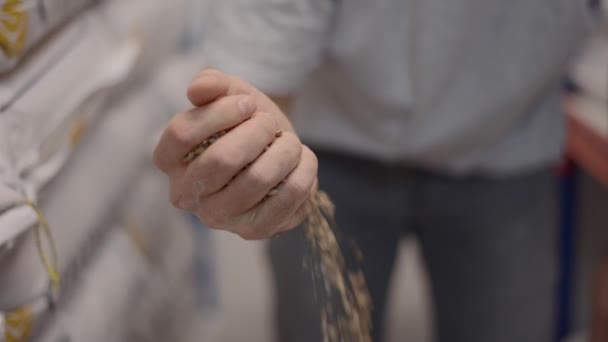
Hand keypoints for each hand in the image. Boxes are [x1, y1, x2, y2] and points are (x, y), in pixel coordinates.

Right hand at [153, 69, 317, 239]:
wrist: (274, 151)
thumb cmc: (244, 122)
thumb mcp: (227, 93)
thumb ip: (211, 83)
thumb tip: (199, 89)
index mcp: (168, 159)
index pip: (182, 133)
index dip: (221, 113)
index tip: (248, 103)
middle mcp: (185, 194)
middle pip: (222, 159)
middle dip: (258, 132)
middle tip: (270, 124)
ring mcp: (217, 217)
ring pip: (257, 179)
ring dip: (285, 151)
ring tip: (290, 142)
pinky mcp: (251, 231)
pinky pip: (285, 202)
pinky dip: (303, 174)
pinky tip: (303, 162)